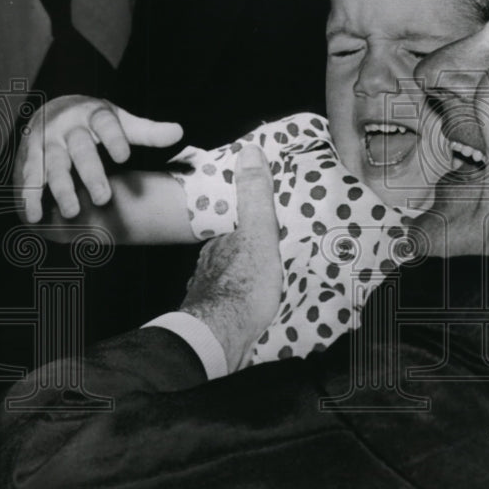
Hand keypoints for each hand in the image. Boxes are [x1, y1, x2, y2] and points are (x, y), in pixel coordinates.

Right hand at [13, 95, 182, 222]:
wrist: (54, 109)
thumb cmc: (97, 122)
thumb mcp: (121, 121)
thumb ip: (147, 131)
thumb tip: (179, 131)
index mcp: (94, 115)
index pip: (106, 125)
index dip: (114, 139)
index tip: (124, 156)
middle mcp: (68, 127)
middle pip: (80, 150)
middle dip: (91, 174)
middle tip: (104, 199)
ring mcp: (47, 141)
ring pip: (54, 166)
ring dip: (62, 189)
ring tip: (72, 213)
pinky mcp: (31, 156)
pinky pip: (30, 176)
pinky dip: (30, 196)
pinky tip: (35, 216)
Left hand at [179, 146, 281, 370]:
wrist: (222, 338)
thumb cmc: (244, 284)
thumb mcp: (258, 233)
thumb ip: (254, 196)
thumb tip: (249, 150)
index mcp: (222, 242)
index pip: (237, 224)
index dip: (252, 222)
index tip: (271, 224)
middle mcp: (211, 265)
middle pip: (234, 252)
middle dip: (251, 252)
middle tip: (277, 253)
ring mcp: (210, 293)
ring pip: (232, 279)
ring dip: (248, 279)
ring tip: (273, 282)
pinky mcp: (216, 321)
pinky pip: (233, 306)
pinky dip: (245, 304)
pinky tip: (257, 310)